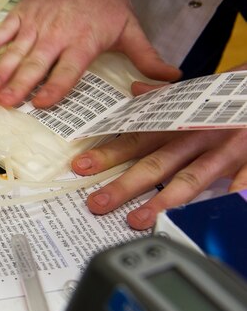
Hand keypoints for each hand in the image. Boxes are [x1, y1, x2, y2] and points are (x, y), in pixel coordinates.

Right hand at [0, 0, 180, 107]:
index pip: (67, 70)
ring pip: (16, 51)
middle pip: (35, 65)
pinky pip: (5, 29)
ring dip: (2, 71)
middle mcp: (56, 35)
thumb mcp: (129, 28)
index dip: (55, 88)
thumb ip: (146, 57)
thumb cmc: (106, 1)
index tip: (41, 104)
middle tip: (5, 104)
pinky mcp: (22, 13)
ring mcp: (36, 24)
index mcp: (82, 42)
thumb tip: (171, 79)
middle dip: (19, 86)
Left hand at [71, 64, 246, 229]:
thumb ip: (162, 98)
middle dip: (123, 186)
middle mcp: (192, 137)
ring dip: (162, 200)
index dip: (106, 154)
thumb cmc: (224, 97)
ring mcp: (220, 149)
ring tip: (138, 221)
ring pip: (188, 178)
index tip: (80, 167)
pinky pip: (241, 177)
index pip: (133, 140)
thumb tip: (135, 89)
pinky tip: (216, 208)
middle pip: (153, 165)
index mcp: (174, 124)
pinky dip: (232, 192)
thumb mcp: (190, 95)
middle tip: (97, 203)